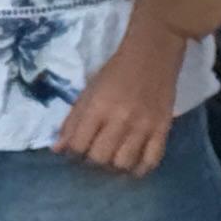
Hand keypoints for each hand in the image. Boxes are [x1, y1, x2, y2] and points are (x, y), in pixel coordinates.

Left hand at [54, 27, 178, 175]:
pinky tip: (133, 166)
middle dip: (92, 162)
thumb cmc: (116, 70)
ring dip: (114, 166)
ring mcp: (143, 125)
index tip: (76, 152)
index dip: (73, 153)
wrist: (153, 52)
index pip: (78, 145)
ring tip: (112, 159)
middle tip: (94, 155)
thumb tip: (57, 149)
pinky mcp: (163, 128)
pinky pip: (151, 160)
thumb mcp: (89, 90)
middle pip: (100, 158)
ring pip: (124, 163)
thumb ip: (73, 120)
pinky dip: (140, 168)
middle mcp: (120, 119)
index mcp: (97, 106)